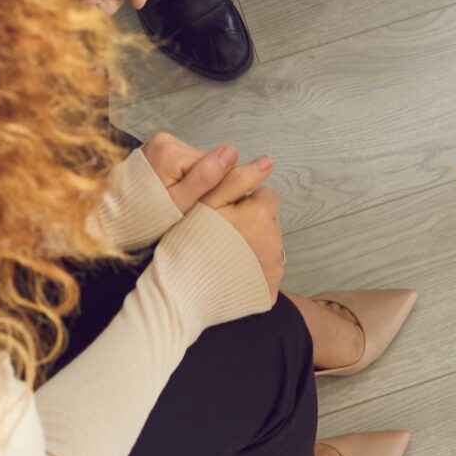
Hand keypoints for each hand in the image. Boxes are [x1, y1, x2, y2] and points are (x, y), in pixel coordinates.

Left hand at [142, 132, 248, 216]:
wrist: (116, 216)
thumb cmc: (147, 216)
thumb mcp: (180, 203)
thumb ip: (205, 178)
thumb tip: (231, 152)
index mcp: (171, 152)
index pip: (215, 164)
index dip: (214, 186)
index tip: (200, 202)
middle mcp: (165, 140)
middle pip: (204, 161)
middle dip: (202, 183)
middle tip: (186, 203)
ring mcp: (160, 141)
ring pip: (195, 160)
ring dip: (193, 179)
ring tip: (176, 197)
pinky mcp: (159, 146)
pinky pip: (183, 160)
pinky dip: (182, 175)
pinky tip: (172, 188)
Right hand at [198, 156, 285, 299]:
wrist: (182, 293)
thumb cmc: (190, 244)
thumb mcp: (207, 201)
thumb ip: (236, 178)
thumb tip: (266, 161)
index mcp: (258, 213)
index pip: (264, 195)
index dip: (243, 201)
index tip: (225, 213)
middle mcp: (273, 239)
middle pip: (268, 220)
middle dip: (251, 222)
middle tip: (223, 233)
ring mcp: (273, 266)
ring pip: (268, 244)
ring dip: (253, 245)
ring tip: (225, 253)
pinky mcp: (269, 288)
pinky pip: (266, 271)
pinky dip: (254, 269)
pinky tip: (231, 271)